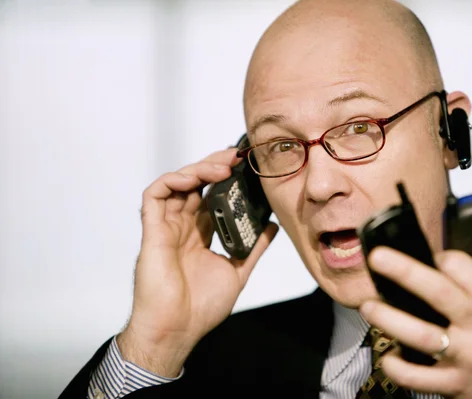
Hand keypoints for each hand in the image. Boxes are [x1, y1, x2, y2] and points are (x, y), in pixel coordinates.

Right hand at [118, 148, 278, 376]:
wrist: (178, 329)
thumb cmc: (201, 307)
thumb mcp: (237, 271)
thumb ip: (254, 248)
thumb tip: (272, 226)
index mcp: (200, 235)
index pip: (212, 196)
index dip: (226, 179)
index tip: (246, 167)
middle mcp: (182, 227)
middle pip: (195, 184)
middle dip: (214, 165)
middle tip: (236, 155)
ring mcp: (166, 227)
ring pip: (177, 184)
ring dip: (198, 169)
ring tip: (222, 166)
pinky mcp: (152, 230)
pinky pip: (154, 195)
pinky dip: (173, 181)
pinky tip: (195, 179)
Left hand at [359, 225, 471, 398]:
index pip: (463, 268)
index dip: (444, 256)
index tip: (433, 253)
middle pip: (436, 294)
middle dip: (404, 272)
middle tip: (378, 258)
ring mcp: (463, 358)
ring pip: (420, 336)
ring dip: (390, 319)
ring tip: (368, 305)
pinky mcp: (452, 383)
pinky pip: (419, 378)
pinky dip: (398, 368)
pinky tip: (387, 354)